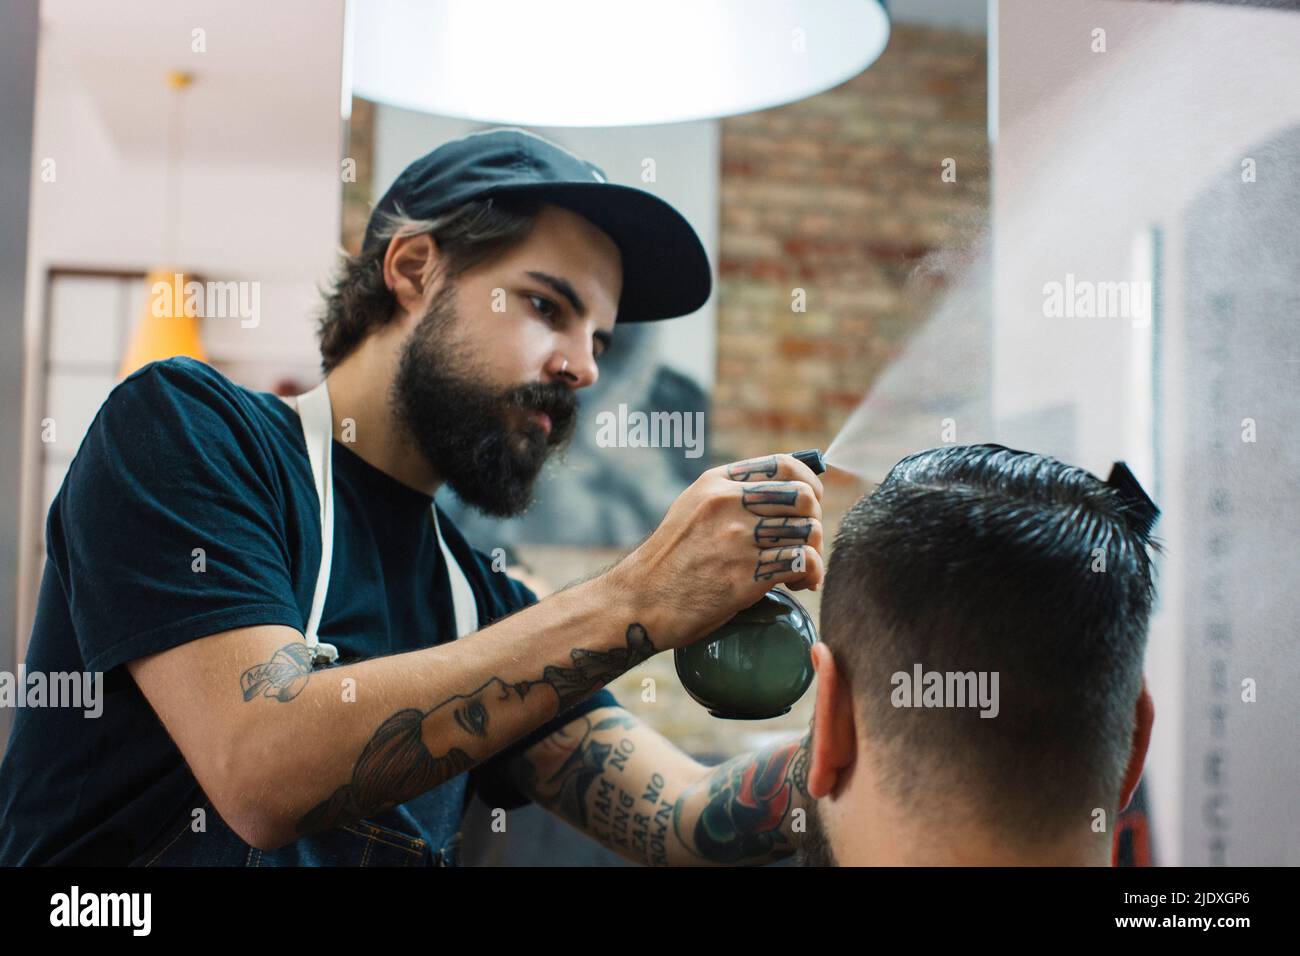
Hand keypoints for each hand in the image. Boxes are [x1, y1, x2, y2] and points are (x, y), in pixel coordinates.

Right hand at [610, 453, 824, 649]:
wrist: (641, 600)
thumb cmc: (672, 558)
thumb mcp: (693, 508)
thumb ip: (732, 494)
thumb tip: (788, 487)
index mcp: (717, 484)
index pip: (784, 466)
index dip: (808, 483)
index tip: (810, 503)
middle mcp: (728, 505)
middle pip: (803, 499)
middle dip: (813, 522)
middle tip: (804, 543)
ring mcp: (737, 539)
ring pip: (807, 531)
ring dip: (814, 552)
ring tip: (800, 569)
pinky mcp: (745, 576)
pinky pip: (802, 562)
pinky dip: (810, 573)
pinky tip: (798, 584)